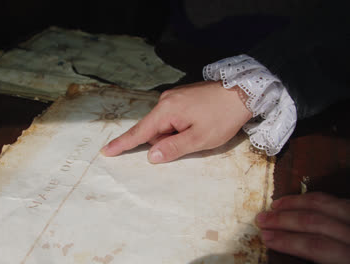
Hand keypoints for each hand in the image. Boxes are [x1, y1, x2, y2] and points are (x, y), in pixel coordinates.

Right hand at [100, 81, 251, 162]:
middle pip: (155, 130)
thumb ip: (173, 148)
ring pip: (165, 125)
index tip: (106, 151)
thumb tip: (150, 156)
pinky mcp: (182, 97)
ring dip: (177, 133)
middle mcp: (165, 100)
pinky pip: (173, 117)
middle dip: (167, 141)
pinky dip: (181, 126)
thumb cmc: (222, 117)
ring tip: (201, 129)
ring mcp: (174, 97)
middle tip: (193, 139)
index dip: (123, 144)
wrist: (243, 92)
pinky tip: (199, 123)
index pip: (139, 132)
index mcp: (167, 110)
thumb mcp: (199, 138)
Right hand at [256, 192, 349, 263]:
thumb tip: (286, 250)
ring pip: (325, 202)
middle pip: (315, 221)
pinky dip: (316, 199)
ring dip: (296, 202)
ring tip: (275, 205)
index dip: (287, 241)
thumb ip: (315, 263)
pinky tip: (303, 201)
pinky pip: (338, 200)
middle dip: (283, 219)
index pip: (315, 245)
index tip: (266, 237)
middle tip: (262, 219)